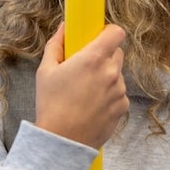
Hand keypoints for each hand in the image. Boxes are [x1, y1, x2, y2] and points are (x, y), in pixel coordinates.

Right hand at [35, 22, 128, 149]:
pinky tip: (91, 105)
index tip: (98, 36)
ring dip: (106, 77)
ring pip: (118, 74)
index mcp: (93, 58)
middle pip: (117, 52)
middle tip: (86, 66)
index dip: (108, 32)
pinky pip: (119, 93)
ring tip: (85, 91)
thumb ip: (56, 45)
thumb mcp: (45, 71)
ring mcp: (119, 91)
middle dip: (104, 55)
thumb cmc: (51, 105)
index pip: (116, 33)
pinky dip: (109, 95)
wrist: (63, 141)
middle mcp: (111, 72)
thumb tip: (64, 28)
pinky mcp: (123, 107)